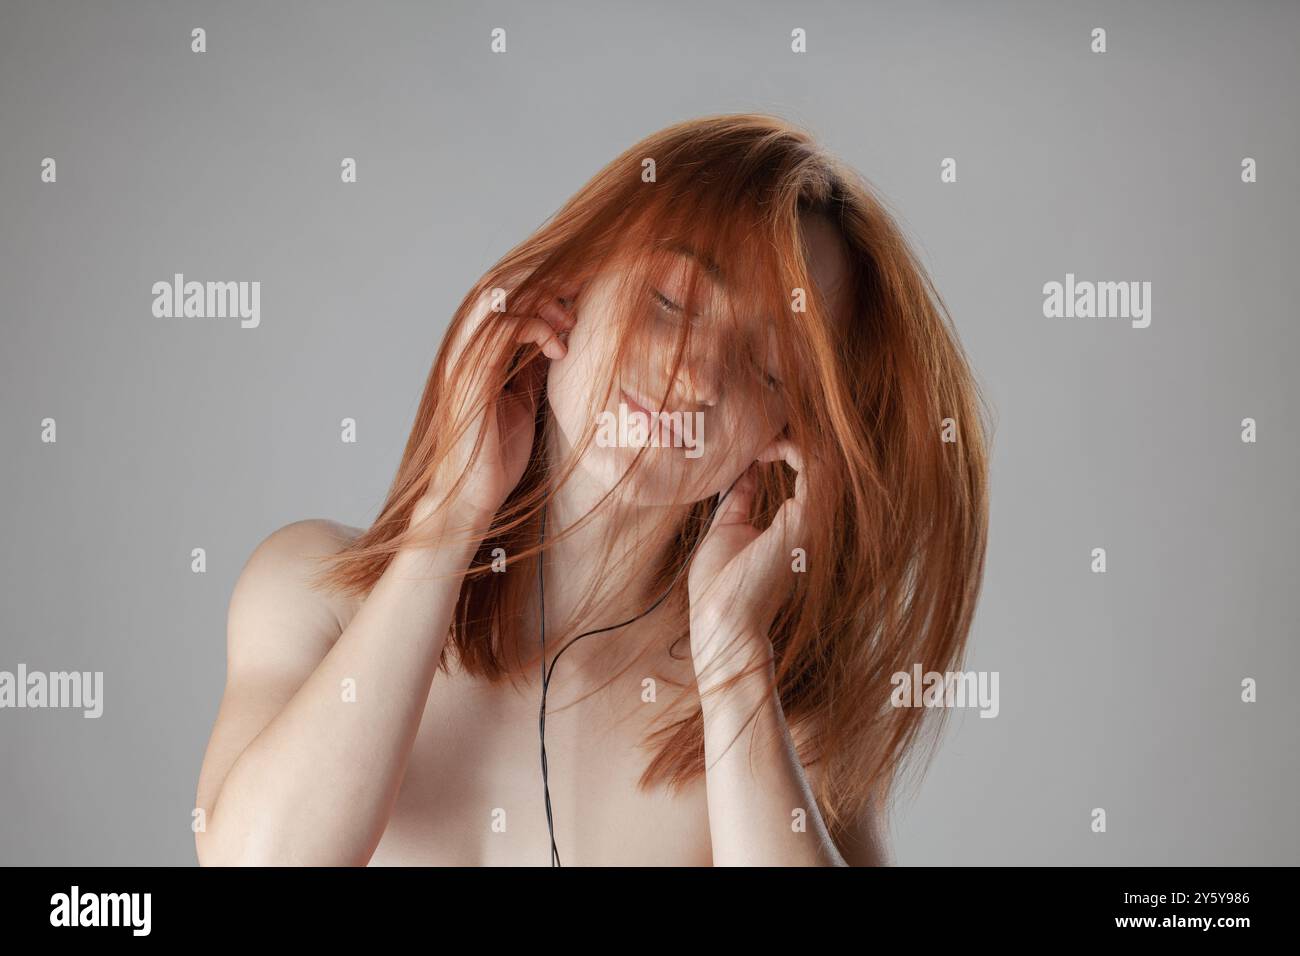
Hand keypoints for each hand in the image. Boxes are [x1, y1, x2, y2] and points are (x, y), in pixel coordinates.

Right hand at [414, 272, 578, 529]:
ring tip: (570, 320)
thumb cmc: (497, 451)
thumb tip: (561, 336)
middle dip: (545, 277)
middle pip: (501, 282)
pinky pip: (502, 329)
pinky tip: (558, 349)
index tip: (582, 286)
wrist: (474, 494)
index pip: (506, 291)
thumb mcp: (524, 397)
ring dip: (541, 300)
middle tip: (582, 286)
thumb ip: (532, 363)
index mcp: (477, 347)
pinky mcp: (470, 375)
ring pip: (498, 296)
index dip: (544, 280)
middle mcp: (465, 345)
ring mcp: (464, 357)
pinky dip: (535, 328)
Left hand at [687, 440, 807, 686]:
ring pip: (827, 461)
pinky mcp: (804, 523)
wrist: (720, 619)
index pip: (809, 471)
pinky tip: (767, 450)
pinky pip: (817, 472)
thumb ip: (740, 496)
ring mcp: (810, 522)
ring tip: (767, 438)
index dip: (787, 446)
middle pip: (824, 462)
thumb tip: (742, 468)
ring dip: (798, 439)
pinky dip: (796, 451)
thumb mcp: (727, 526)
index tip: (758, 443)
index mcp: (793, 523)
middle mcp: (809, 521)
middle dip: (797, 437)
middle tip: (765, 431)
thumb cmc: (720, 584)